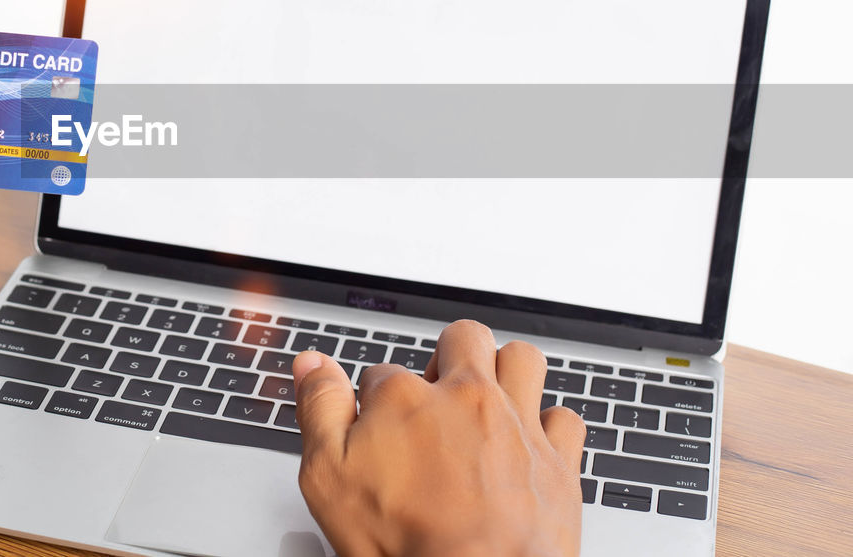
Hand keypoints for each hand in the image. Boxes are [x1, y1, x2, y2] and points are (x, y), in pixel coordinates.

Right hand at [292, 319, 585, 556]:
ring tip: (487, 400)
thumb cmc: (405, 544)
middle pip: (461, 339)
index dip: (374, 402)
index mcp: (405, 399)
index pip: (381, 373)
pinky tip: (530, 444)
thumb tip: (311, 365)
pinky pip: (564, 417)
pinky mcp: (556, 462)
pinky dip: (549, 425)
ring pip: (521, 358)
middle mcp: (465, 399)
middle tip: (437, 396)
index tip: (374, 429)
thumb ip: (320, 410)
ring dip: (504, 371)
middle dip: (447, 357)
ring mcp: (516, 425)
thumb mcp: (328, 477)